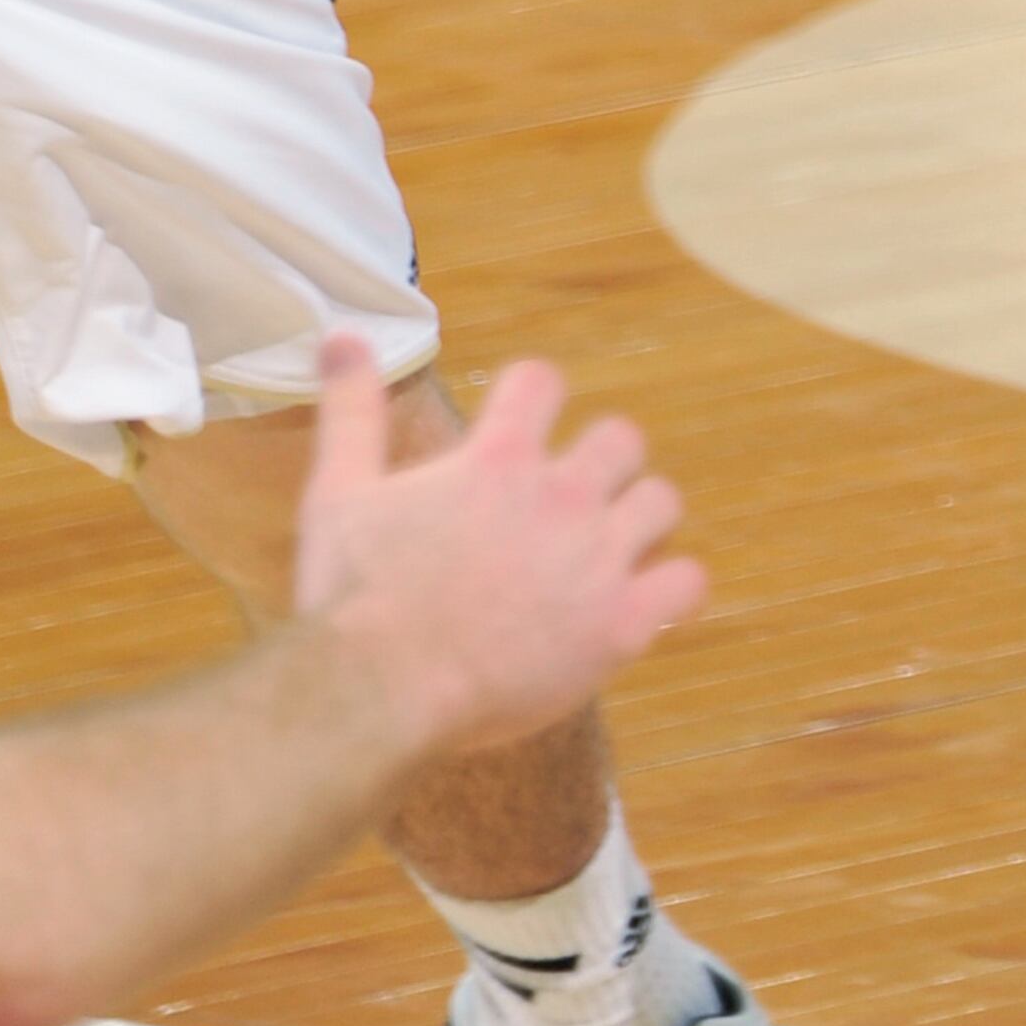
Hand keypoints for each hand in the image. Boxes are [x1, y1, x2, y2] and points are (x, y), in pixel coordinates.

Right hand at [293, 339, 701, 752]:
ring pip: (661, 501)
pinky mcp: (621, 623)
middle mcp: (561, 496)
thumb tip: (342, 337)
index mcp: (499, 458)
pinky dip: (671, 587)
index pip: (543, 381)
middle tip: (568, 497)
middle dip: (600, 459)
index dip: (532, 396)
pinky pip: (687, 582)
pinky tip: (641, 601)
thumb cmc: (355, 593)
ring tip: (608, 546)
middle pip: (621, 438)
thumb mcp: (339, 490)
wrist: (384, 688)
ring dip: (639, 516)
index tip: (519, 422)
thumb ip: (351, 411)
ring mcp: (598, 559)